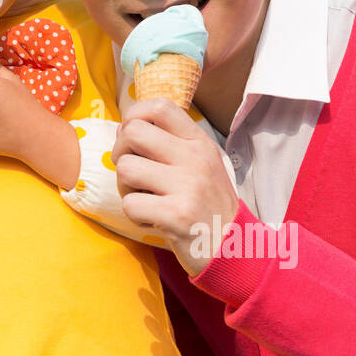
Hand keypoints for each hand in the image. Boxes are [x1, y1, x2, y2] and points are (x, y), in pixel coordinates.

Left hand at [112, 98, 239, 276]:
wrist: (235, 248)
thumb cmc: (208, 204)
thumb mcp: (200, 164)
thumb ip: (168, 143)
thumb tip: (125, 127)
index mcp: (199, 143)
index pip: (160, 106)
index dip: (135, 115)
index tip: (132, 137)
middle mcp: (195, 159)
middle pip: (132, 133)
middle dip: (120, 152)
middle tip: (134, 173)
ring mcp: (187, 186)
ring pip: (125, 168)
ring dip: (126, 187)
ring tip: (145, 198)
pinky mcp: (177, 215)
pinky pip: (130, 204)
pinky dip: (135, 215)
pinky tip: (153, 219)